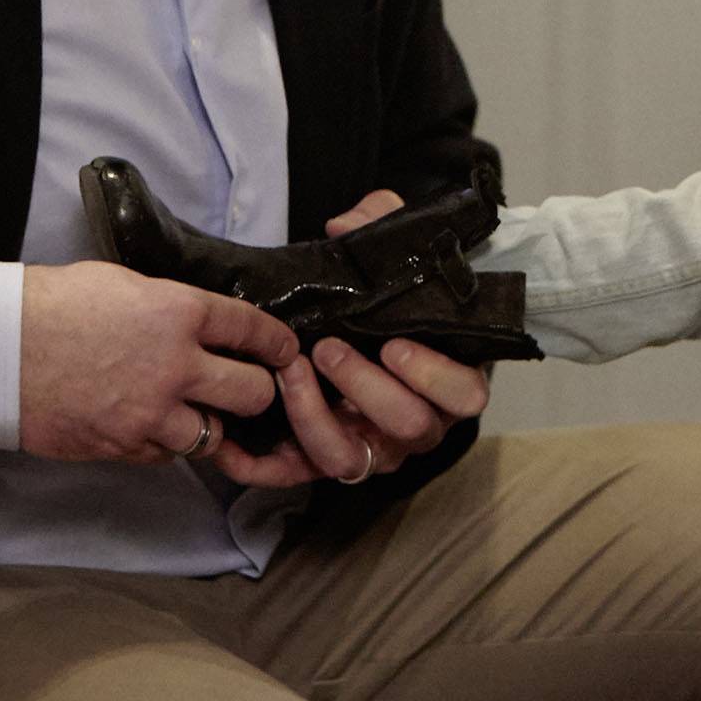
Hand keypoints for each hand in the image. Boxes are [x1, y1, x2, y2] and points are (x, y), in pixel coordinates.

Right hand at [18, 262, 295, 463]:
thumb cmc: (53, 305)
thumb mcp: (125, 284)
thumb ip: (172, 307)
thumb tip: (200, 322)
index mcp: (180, 314)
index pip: (254, 330)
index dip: (277, 342)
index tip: (286, 350)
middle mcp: (176, 366)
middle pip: (254, 392)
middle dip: (258, 390)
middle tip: (249, 386)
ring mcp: (150, 413)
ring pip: (213, 434)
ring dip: (210, 424)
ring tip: (196, 410)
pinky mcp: (122, 445)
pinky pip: (167, 454)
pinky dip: (167, 443)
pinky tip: (154, 425)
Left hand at [211, 188, 490, 489]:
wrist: (364, 328)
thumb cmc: (393, 295)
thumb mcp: (396, 249)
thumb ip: (381, 223)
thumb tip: (342, 226)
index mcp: (453, 379)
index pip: (464, 395)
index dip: (434, 376)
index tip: (393, 342)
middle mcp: (420, 423)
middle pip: (406, 427)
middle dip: (364, 388)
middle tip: (327, 348)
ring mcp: (374, 446)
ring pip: (350, 458)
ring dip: (317, 419)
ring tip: (291, 372)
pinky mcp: (326, 460)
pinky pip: (297, 477)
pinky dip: (265, 467)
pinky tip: (236, 443)